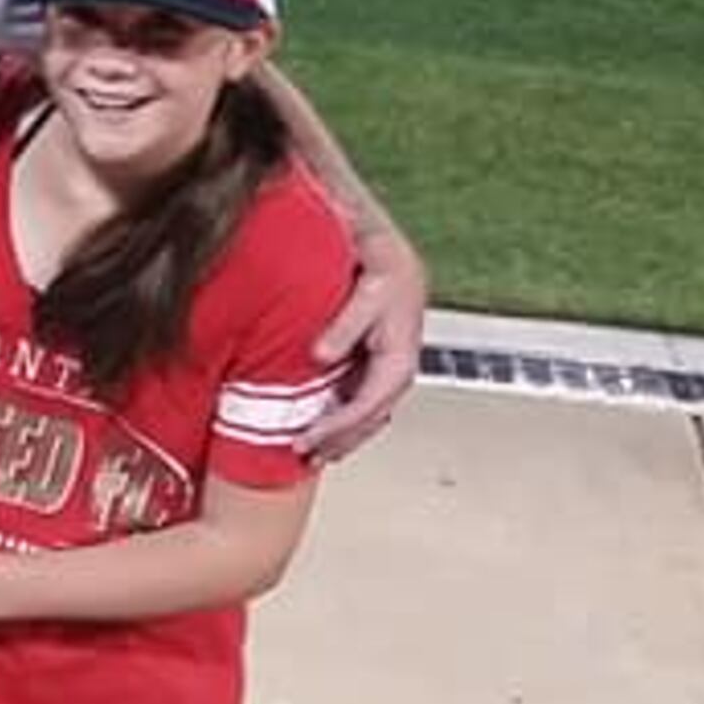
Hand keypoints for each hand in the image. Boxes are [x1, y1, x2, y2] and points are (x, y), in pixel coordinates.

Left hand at [300, 222, 428, 463]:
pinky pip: (363, 400)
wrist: (389, 248)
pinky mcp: (378, 362)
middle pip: (368, 419)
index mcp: (399, 358)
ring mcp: (389, 367)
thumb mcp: (368, 291)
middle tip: (304, 456)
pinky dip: (345, 418)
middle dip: (338, 442)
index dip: (336, 429)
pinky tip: (323, 425)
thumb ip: (345, 325)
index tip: (306, 441)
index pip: (365, 407)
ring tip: (313, 453)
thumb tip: (321, 357)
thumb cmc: (382, 265)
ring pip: (368, 415)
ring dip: (343, 436)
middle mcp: (398, 368)